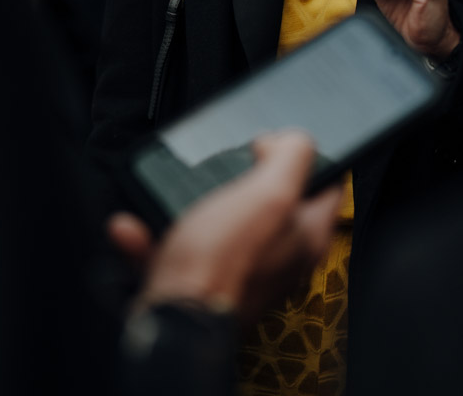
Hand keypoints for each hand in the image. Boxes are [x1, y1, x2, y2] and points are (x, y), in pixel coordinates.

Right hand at [108, 132, 342, 324]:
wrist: (174, 321)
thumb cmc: (223, 263)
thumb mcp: (271, 194)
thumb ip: (291, 158)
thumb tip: (288, 140)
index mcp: (306, 238)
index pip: (328, 186)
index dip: (306, 157)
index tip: (276, 143)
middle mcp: (279, 259)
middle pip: (272, 204)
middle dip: (246, 178)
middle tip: (229, 164)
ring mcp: (240, 273)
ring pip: (219, 225)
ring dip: (190, 205)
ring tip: (174, 192)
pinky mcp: (201, 285)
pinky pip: (175, 251)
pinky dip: (154, 237)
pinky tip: (134, 228)